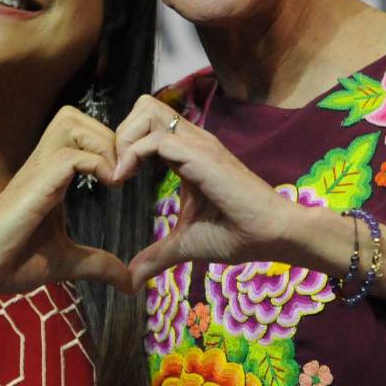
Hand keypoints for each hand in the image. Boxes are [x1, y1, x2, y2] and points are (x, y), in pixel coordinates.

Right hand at [0, 106, 129, 320]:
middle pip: (73, 116)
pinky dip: (96, 164)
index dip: (108, 145)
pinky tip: (108, 187)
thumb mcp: (66, 261)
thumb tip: (128, 282)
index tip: (126, 178)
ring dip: (100, 143)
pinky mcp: (33, 187)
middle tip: (122, 172)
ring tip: (114, 177)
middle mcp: (41, 165)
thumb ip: (97, 264)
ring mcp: (35, 172)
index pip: (78, 132)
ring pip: (70, 122)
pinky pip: (69, 156)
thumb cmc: (10, 262)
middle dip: (106, 136)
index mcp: (49, 175)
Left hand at [114, 95, 302, 290]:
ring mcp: (198, 144)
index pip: (147, 124)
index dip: (124, 144)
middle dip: (120, 133)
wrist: (271, 235)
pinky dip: (132, 154)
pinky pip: (156, 139)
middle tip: (115, 171)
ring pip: (148, 110)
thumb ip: (156, 255)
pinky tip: (124, 181)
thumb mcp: (184, 244)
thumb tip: (131, 279)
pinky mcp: (202, 155)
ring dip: (124, 138)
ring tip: (119, 174)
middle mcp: (192, 140)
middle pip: (145, 106)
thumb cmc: (235, 234)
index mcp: (187, 153)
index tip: (114, 179)